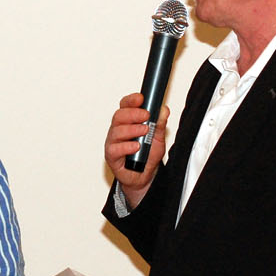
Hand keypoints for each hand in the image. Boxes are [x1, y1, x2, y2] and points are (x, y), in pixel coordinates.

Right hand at [104, 92, 169, 208]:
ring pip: (116, 131)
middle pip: (119, 116)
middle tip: (146, 115)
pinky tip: (136, 146)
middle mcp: (118, 130)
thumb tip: (163, 110)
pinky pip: (114, 149)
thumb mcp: (158, 138)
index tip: (141, 98)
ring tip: (144, 131)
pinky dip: (126, 146)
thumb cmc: (147, 156)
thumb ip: (159, 124)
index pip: (125, 106)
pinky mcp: (112, 156)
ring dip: (131, 129)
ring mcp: (113, 143)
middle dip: (133, 113)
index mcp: (127, 122)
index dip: (131, 100)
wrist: (144, 176)